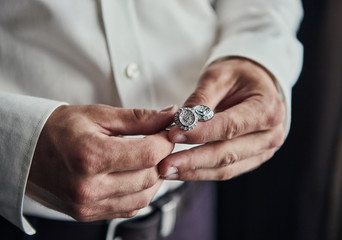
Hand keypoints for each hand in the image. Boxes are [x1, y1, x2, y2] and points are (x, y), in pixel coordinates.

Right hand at [26, 104, 176, 220]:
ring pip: (144, 197)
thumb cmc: (60, 129)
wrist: (28, 151)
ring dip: (154, 177)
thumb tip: (170, 116)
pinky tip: (134, 175)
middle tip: (158, 142)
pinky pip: (130, 208)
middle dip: (162, 158)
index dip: (165, 141)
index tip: (166, 131)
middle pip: (149, 177)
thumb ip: (138, 118)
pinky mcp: (89, 214)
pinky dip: (140, 191)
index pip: (148, 154)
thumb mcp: (98, 115)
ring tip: (147, 158)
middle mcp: (89, 187)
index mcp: (90, 157)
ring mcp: (88, 205)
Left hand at [158, 58, 284, 179]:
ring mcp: (263, 151)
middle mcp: (270, 134)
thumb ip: (201, 99)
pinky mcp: (252, 160)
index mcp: (268, 109)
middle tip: (164, 165)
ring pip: (226, 168)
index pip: (230, 126)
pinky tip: (180, 171)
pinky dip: (201, 172)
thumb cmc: (238, 76)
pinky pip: (226, 171)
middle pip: (228, 153)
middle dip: (193, 161)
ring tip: (166, 171)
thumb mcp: (219, 76)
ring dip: (194, 172)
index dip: (201, 134)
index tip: (173, 135)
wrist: (254, 84)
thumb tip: (180, 122)